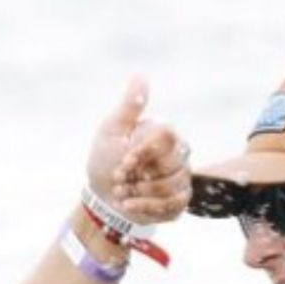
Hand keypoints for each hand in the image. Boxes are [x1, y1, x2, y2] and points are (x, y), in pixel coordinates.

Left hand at [85, 76, 191, 225]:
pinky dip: (146, 207)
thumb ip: (129, 107)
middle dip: (139, 176)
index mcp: (164, 134)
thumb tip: (140, 76)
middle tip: (118, 178)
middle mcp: (179, 154)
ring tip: (120, 192)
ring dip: (140, 193)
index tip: (123, 161)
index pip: (168, 137)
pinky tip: (129, 205)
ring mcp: (182, 178)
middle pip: (172, 165)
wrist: (102, 195)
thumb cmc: (106, 159)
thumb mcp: (111, 131)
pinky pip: (173, 205)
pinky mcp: (179, 200)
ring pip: (172, 187)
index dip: (144, 152)